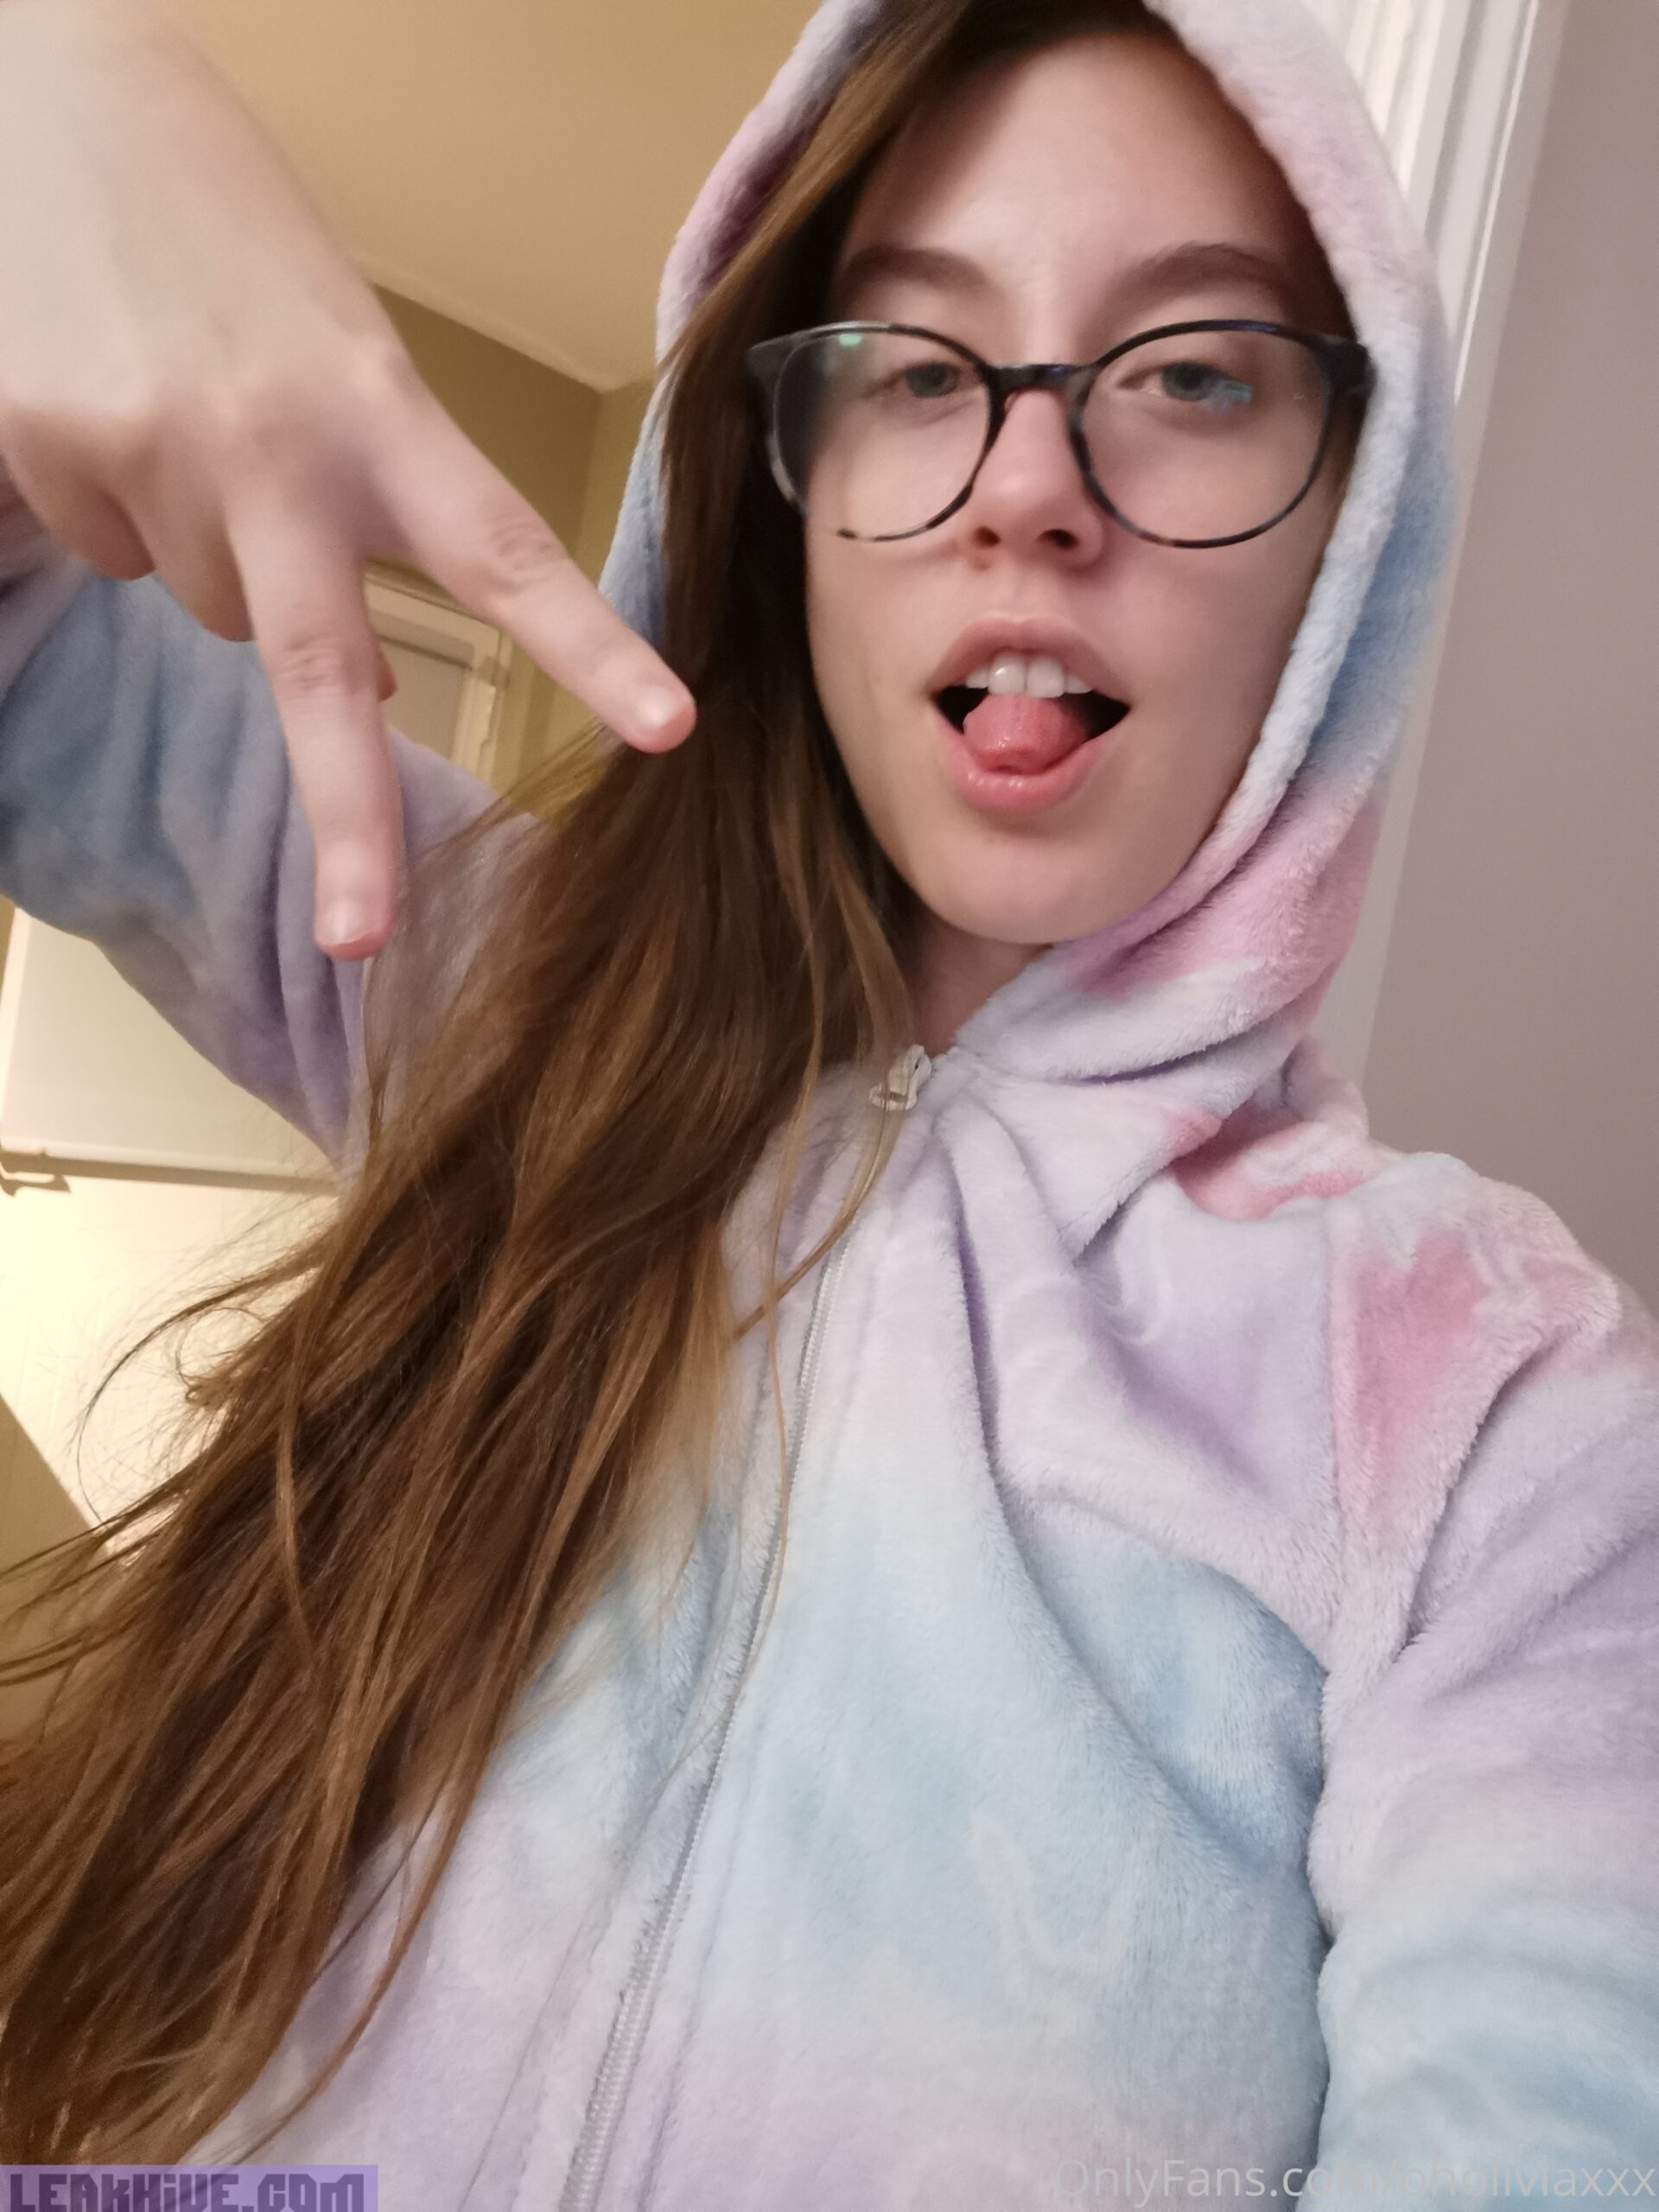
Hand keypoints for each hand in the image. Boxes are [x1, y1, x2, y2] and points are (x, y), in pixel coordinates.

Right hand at [0, 0, 693, 958]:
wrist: (44, 83)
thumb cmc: (225, 216)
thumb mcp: (339, 340)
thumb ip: (373, 490)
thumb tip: (357, 670)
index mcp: (373, 401)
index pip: (501, 548)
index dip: (586, 648)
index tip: (665, 729)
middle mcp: (268, 445)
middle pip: (319, 665)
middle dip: (344, 814)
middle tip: (360, 937)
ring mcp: (145, 453)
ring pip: (201, 598)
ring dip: (209, 541)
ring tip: (184, 401)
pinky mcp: (43, 451)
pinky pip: (106, 542)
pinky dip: (114, 500)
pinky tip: (107, 402)